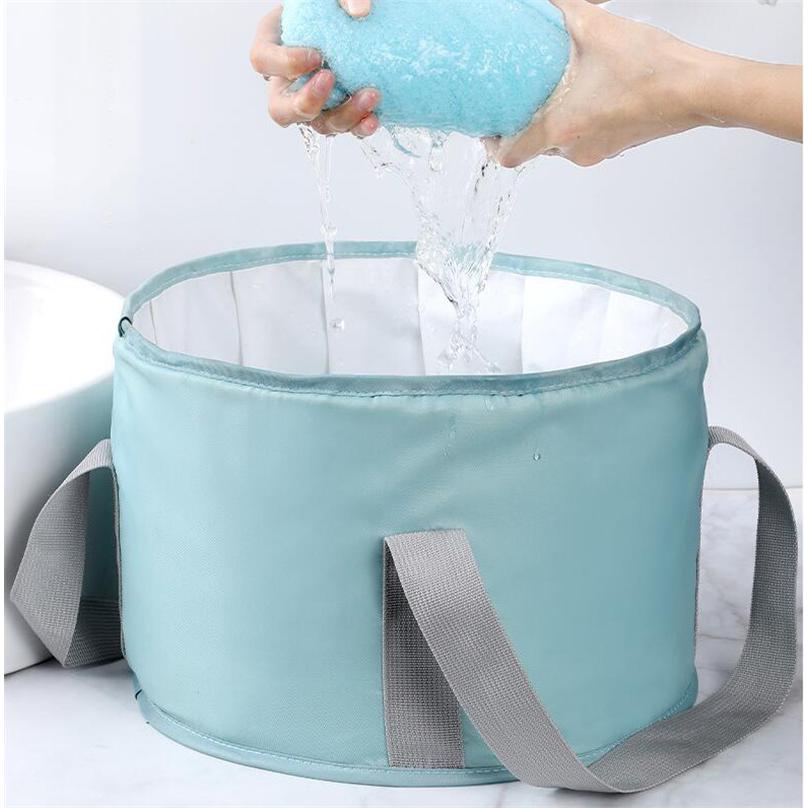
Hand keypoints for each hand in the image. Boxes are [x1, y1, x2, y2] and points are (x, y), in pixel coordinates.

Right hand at [250, 2, 379, 136]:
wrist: (347, 21)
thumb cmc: (330, 6)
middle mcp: (286, 83)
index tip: (316, 55)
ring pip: (316, 125)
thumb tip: (361, 10)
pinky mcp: (335, 112)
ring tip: (370, 96)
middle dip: (305, 103)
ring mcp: (310, 102)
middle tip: (330, 79)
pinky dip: (359, 127)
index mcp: (272, 47)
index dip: (285, 63)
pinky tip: (374, 117)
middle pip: (280, 109)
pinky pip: (344, 129)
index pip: (262, 61)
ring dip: (343, 116)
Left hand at [490, 0, 802, 167]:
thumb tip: (542, 1)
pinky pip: (584, 141)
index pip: (509, 155)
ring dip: (553, 122)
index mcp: (560, 128)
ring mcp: (595, 152)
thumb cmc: (650, 66)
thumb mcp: (596, 27)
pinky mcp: (615, 147)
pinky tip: (587, 94)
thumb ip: (562, 10)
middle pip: (534, 146)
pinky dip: (578, 123)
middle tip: (521, 98)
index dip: (493, 144)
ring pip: (559, 144)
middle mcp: (574, 149)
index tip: (488, 129)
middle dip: (525, 124)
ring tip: (557, 91)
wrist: (698, 88)